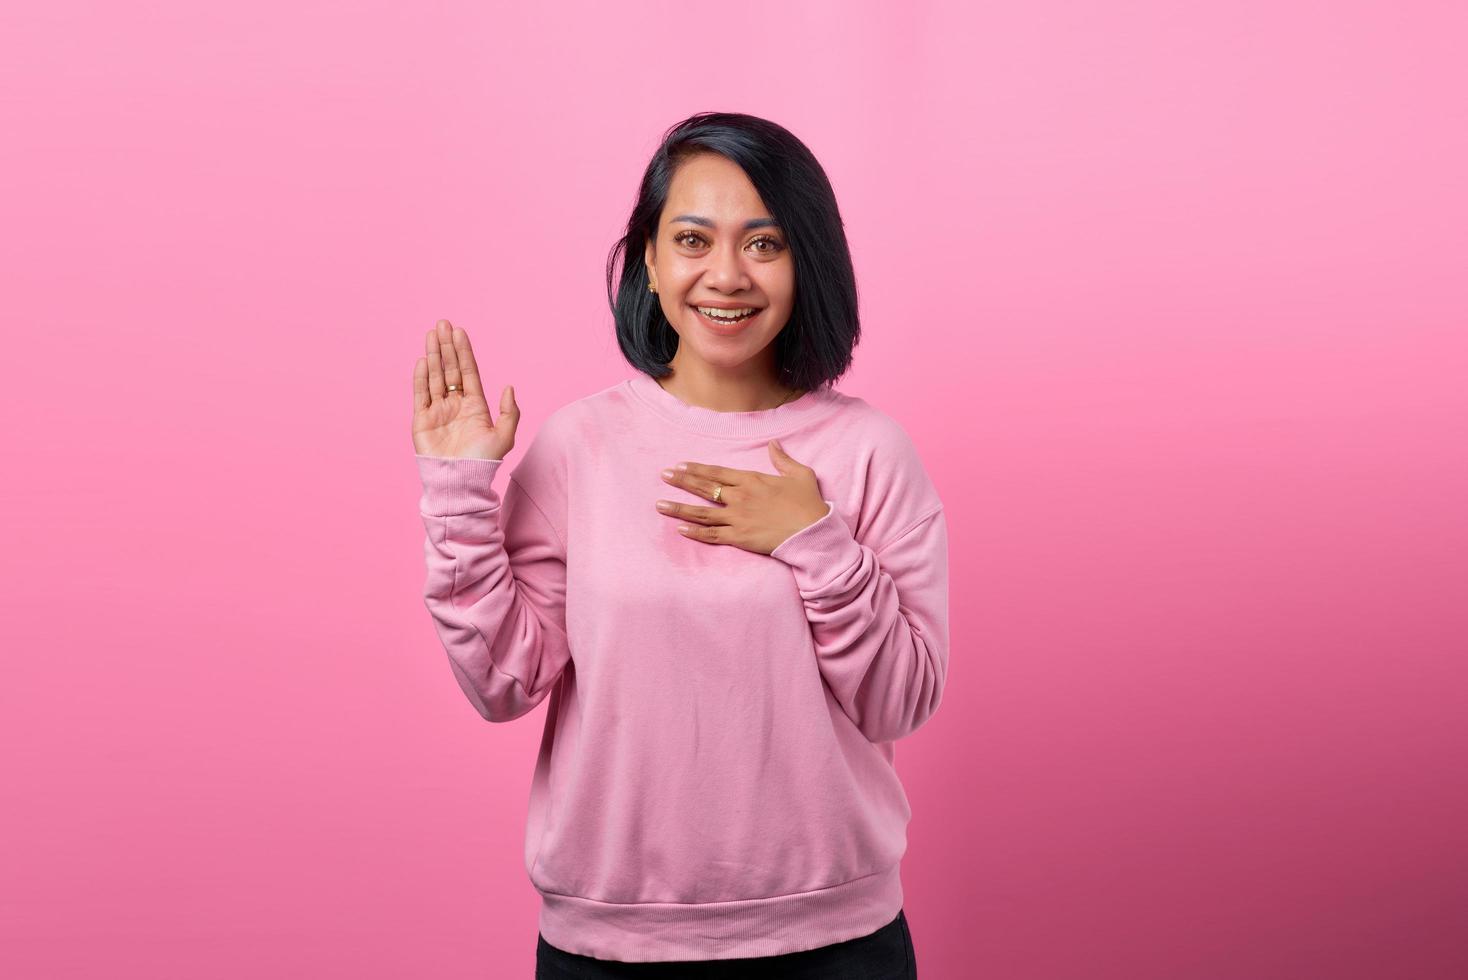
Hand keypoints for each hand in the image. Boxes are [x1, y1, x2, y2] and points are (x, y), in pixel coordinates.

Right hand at [411, 319, 518, 460]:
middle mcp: (455, 405)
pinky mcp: (422, 420)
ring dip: (433, 355)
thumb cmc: (483, 461)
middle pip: (450, 369)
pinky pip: (421, 394)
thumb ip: (510, 411)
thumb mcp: (505, 435)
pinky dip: (421, 377)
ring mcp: (438, 411)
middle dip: (446, 347)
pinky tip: (422, 360)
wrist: (460, 480)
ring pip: (435, 377)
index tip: (459, 332)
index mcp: (474, 406)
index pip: (468, 372)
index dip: (464, 352)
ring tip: (431, 334)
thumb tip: (509, 387)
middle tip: (442, 324)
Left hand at [655, 440, 831, 555]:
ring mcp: (737, 518)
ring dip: (679, 508)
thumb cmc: (808, 504)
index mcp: (752, 480)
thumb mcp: (800, 474)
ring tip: (660, 505)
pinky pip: (712, 535)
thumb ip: (783, 459)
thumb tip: (773, 444)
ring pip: (702, 513)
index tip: (679, 466)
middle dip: (681, 482)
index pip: (717, 473)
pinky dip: (695, 532)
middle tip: (664, 476)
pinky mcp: (739, 538)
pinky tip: (680, 529)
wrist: (812, 532)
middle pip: (704, 488)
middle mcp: (740, 497)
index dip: (696, 469)